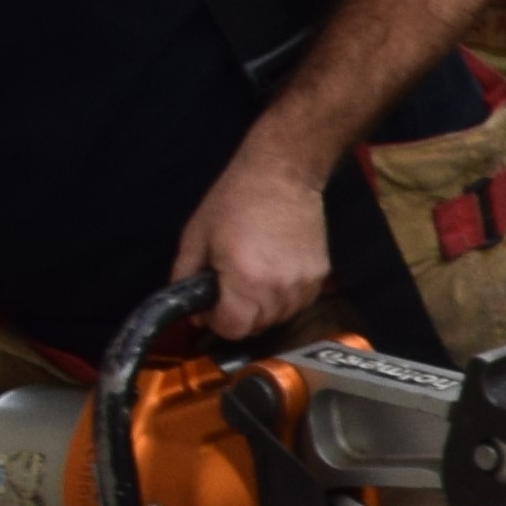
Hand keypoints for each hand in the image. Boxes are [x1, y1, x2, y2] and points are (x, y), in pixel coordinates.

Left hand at [172, 147, 334, 339]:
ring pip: (280, 317)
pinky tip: (275, 273)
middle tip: (231, 287)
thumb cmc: (235, 201)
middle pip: (257, 327)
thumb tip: (194, 313)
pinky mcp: (320, 275)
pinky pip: (299, 303)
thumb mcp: (195, 237)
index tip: (213, 305)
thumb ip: (185, 278)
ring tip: (254, 278)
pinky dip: (285, 297)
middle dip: (240, 314)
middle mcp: (278, 288)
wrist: (282, 176)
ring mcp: (303, 283)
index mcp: (244, 279)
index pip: (233, 329)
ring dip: (264, 308)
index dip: (217, 321)